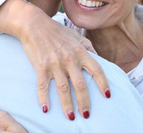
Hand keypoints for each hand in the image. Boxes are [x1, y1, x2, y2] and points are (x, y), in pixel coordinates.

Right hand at [0, 0, 110, 119]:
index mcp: (81, 52)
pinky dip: (44, 98)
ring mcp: (55, 64)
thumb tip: (100, 59)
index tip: (107, 95)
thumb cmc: (58, 32)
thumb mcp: (77, 37)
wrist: (35, 25)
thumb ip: (89, 48)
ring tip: (71, 117)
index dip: (103, 83)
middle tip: (87, 115)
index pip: (97, 69)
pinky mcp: (41, 66)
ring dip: (67, 105)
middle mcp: (70, 59)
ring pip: (63, 89)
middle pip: (80, 84)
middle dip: (85, 102)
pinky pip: (42, 86)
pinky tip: (46, 110)